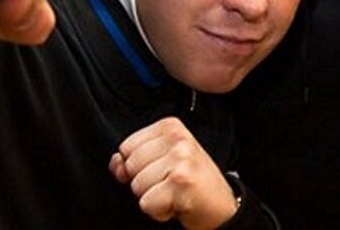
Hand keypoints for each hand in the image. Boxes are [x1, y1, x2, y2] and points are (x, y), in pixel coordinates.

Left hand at [109, 117, 237, 229]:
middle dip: (145, 182)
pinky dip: (159, 211)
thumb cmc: (193, 183)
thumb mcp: (164, 162)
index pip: (127, 146)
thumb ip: (136, 158)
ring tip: (174, 193)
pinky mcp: (181, 181)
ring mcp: (180, 158)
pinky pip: (146, 203)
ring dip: (152, 197)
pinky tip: (177, 203)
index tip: (161, 170)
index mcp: (171, 127)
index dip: (138, 166)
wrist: (223, 207)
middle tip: (169, 183)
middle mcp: (177, 139)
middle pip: (130, 166)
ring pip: (137, 185)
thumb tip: (116, 163)